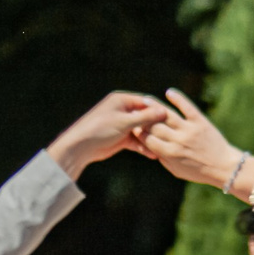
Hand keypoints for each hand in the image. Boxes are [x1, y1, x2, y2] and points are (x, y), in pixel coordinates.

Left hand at [46, 91, 172, 176]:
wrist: (80, 147)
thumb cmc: (99, 128)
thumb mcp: (124, 122)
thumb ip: (145, 117)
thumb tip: (164, 112)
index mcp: (122, 100)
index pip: (146, 102)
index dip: (159, 110)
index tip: (172, 118)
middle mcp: (122, 110)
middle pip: (145, 117)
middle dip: (156, 126)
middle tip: (171, 134)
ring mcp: (122, 125)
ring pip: (141, 131)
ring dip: (150, 139)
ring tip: (163, 147)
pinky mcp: (120, 138)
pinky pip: (135, 141)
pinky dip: (142, 147)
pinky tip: (153, 154)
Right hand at [139, 89, 253, 193]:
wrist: (223, 166)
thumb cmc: (198, 171)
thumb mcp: (176, 170)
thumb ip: (162, 157)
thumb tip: (148, 144)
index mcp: (170, 154)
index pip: (148, 139)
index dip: (138, 132)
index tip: (131, 126)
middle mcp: (178, 140)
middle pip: (155, 126)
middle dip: (142, 118)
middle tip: (134, 111)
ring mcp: (189, 129)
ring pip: (167, 115)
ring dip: (154, 106)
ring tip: (144, 99)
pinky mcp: (200, 121)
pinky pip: (187, 107)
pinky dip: (178, 98)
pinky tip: (169, 92)